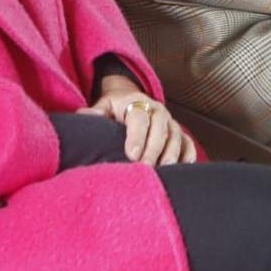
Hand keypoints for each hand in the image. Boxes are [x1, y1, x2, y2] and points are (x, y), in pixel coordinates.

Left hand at [80, 76, 195, 165]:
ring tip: (163, 171)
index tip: (131, 155)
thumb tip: (83, 116)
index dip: (137, 136)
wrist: (131, 99)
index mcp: (137, 102)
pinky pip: (188, 143)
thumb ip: (95, 112)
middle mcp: (157, 110)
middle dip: (153, 149)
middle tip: (145, 168)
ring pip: (176, 136)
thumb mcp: (104, 105)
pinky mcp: (179, 133)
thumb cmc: (115, 107)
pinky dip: (188, 155)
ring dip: (171, 154)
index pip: (140, 117)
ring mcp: (171, 121)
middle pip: (160, 128)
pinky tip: (181, 169)